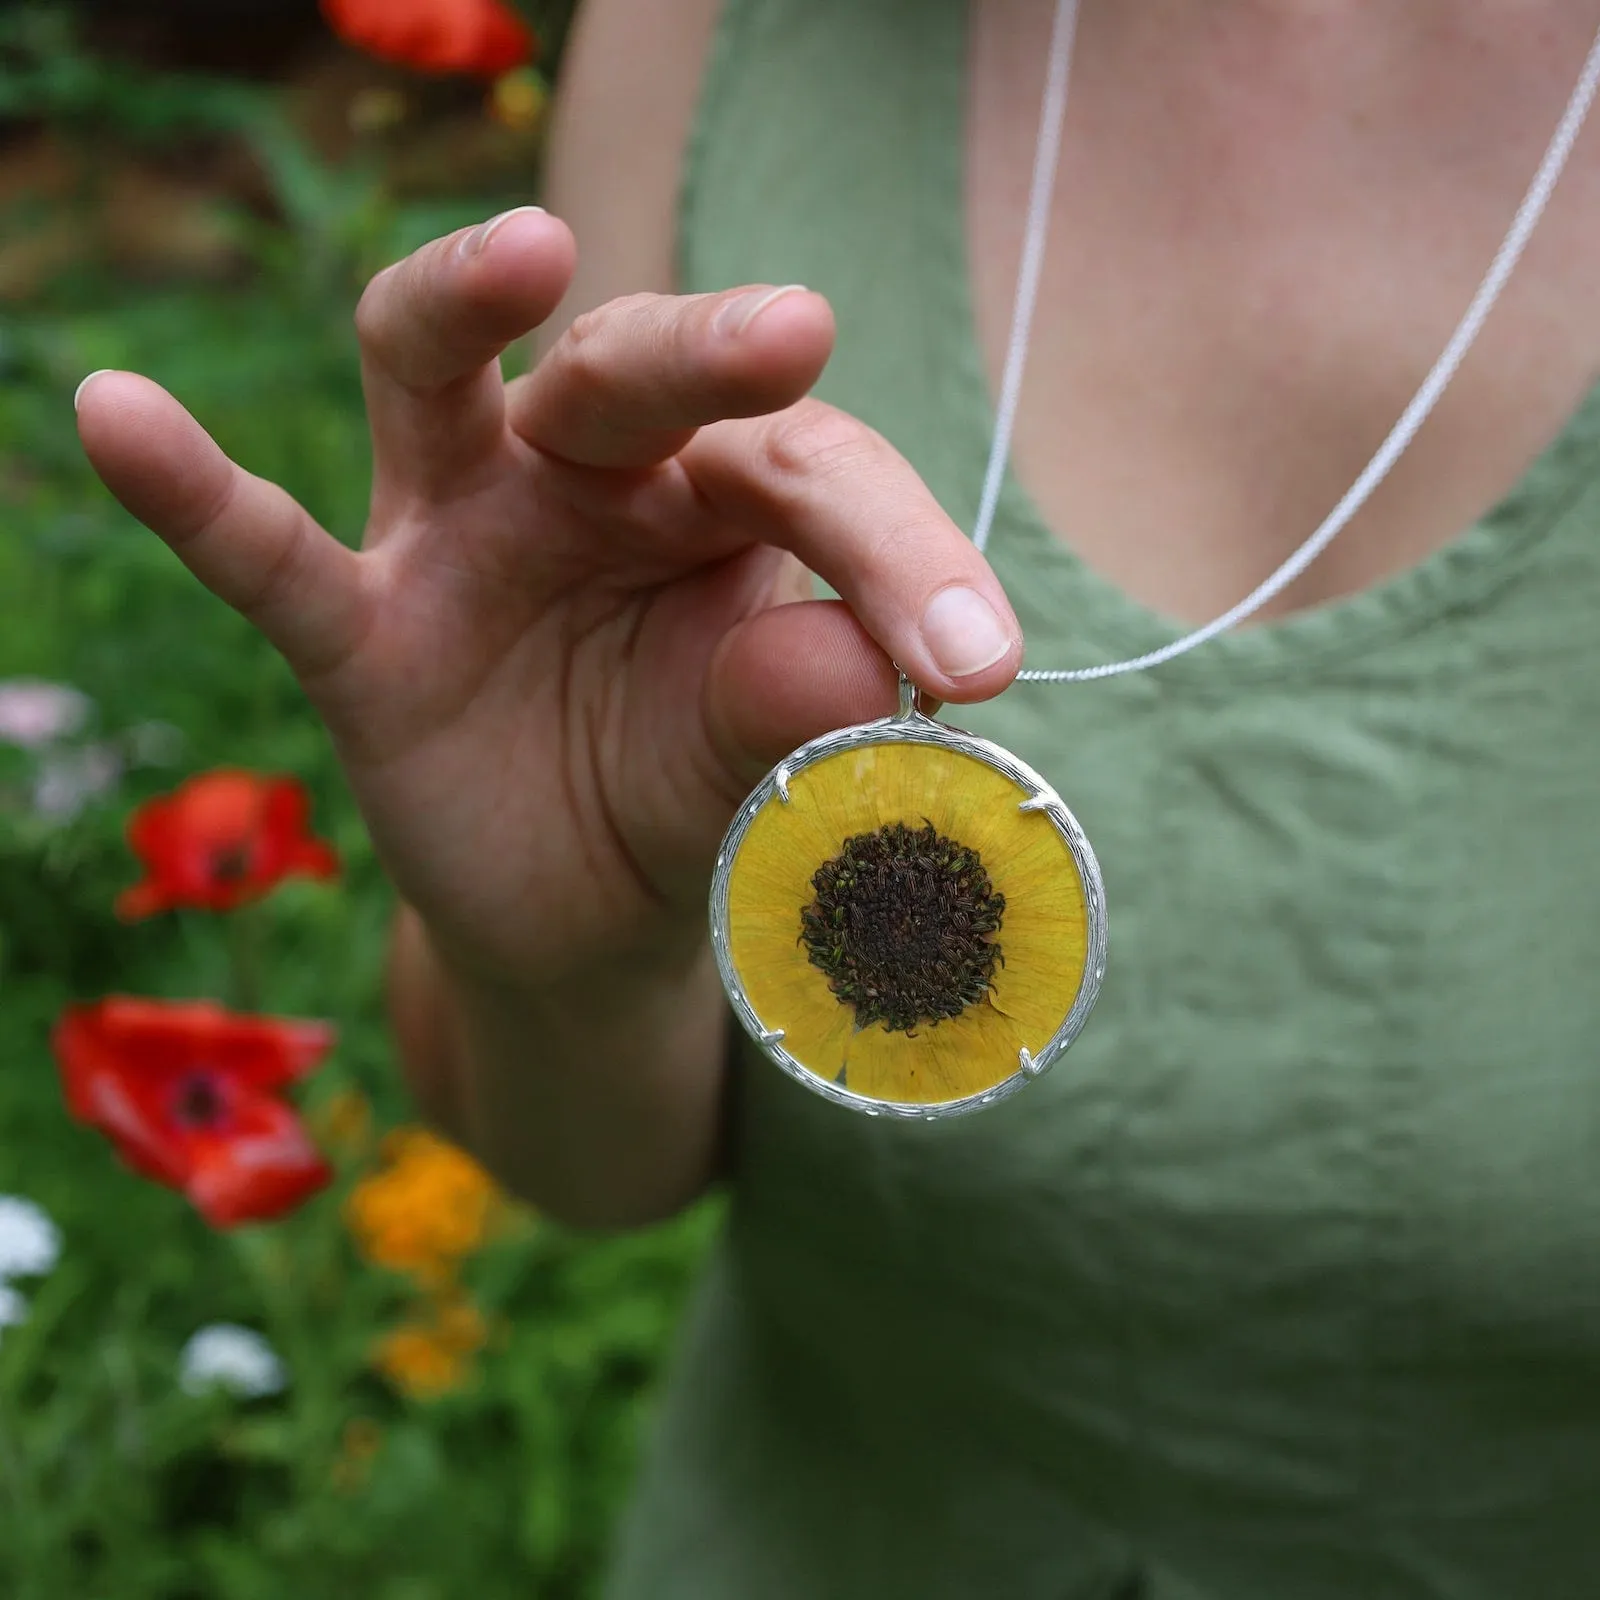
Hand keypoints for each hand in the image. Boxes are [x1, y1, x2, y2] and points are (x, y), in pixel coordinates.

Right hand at [76, 208, 1022, 991]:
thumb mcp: (751, 771)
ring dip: (466, 304)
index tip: (976, 662)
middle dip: (710, 352)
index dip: (896, 551)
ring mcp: (461, 534)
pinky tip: (113, 414)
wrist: (585, 914)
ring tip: (522, 253)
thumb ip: (791, 715)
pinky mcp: (360, 627)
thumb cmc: (689, 804)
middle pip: (635, 372)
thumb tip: (858, 663)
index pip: (806, 473)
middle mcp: (590, 481)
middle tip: (798, 333)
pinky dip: (196, 493)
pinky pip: (267, 552)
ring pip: (441, 373)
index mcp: (721, 506)